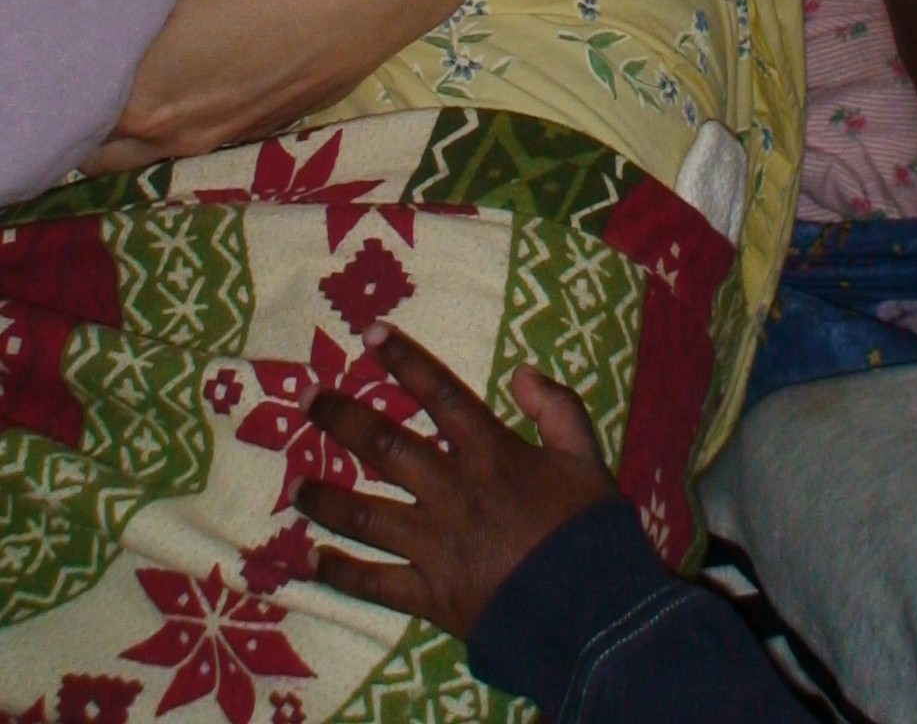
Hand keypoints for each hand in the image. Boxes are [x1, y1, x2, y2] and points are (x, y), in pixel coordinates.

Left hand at [295, 325, 617, 638]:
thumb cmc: (588, 531)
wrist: (591, 614)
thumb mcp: (586, 457)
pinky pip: (375, 583)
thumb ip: (557, 409)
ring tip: (293, 487)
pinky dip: (341, 573)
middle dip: (341, 419)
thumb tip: (522, 373)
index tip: (369, 334)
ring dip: (327, 498)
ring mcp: (435, 544)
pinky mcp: (429, 594)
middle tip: (305, 400)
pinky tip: (311, 561)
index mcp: (491, 453)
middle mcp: (452, 491)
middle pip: (385, 445)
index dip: (405, 360)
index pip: (440, 393)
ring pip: (367, 515)